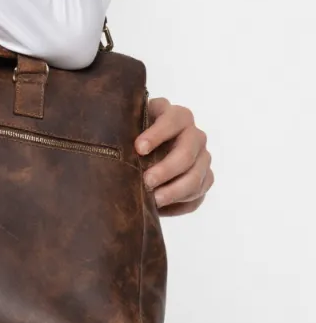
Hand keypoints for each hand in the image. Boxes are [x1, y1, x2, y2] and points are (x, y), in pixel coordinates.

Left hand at [134, 98, 213, 216]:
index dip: (157, 134)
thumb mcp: (131, 127)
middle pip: (188, 151)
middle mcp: (193, 134)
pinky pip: (199, 193)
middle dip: (167, 169)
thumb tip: (116, 145)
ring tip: (154, 200)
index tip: (139, 149)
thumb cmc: (135, 136)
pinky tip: (164, 207)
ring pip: (197, 176)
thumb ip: (126, 129)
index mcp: (176, 115)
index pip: (173, 120)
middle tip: (147, 181)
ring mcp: (202, 156)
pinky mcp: (205, 177)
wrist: (145, 153)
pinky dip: (181, 202)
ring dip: (175, 190)